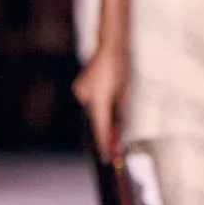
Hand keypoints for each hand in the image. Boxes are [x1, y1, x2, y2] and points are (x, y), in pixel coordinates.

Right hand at [73, 43, 128, 159]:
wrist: (109, 48)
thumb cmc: (120, 69)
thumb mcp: (124, 94)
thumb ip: (120, 115)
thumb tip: (117, 133)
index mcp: (98, 100)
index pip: (101, 128)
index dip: (104, 144)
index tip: (107, 157)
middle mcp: (85, 98)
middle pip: (96, 121)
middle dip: (105, 132)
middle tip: (114, 146)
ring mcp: (80, 92)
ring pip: (93, 112)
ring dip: (102, 116)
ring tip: (113, 102)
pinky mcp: (79, 88)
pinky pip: (89, 103)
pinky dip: (97, 106)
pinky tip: (106, 95)